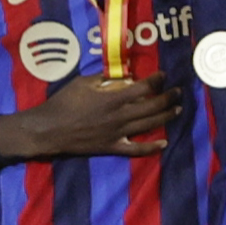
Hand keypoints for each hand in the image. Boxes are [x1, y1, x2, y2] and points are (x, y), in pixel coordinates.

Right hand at [0, 71, 180, 158]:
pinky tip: (164, 143)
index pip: (143, 87)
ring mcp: (117, 133)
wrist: (48, 130)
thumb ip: (104, 79)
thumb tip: (122, 77)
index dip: (156, 80)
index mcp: (112, 99)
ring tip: (178, 109)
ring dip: (166, 116)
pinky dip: (151, 147)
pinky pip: (135, 149)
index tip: (164, 75)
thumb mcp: (82, 83)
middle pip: (152, 106)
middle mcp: (119, 116)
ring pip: (149, 125)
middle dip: (168, 97)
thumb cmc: (63, 103)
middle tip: (178, 91)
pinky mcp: (112, 147)